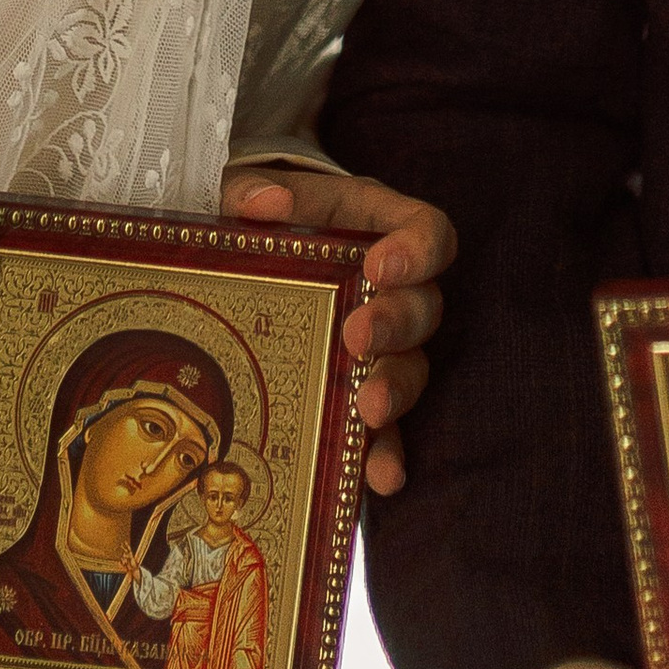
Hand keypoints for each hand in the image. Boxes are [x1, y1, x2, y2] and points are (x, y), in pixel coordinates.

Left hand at [219, 161, 454, 493]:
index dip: (417, 250)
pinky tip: (378, 476)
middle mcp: (392, 288)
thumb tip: (264, 202)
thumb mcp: (249, 196)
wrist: (240, 256)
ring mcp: (381, 345)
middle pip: (424, 306)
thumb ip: (251, 192)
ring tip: (368, 412)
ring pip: (412, 368)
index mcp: (376, 226)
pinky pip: (387, 427)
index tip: (382, 267)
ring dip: (396, 390)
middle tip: (358, 339)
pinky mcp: (360, 391)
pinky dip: (386, 451)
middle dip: (396, 324)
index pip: (428, 231)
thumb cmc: (256, 219)